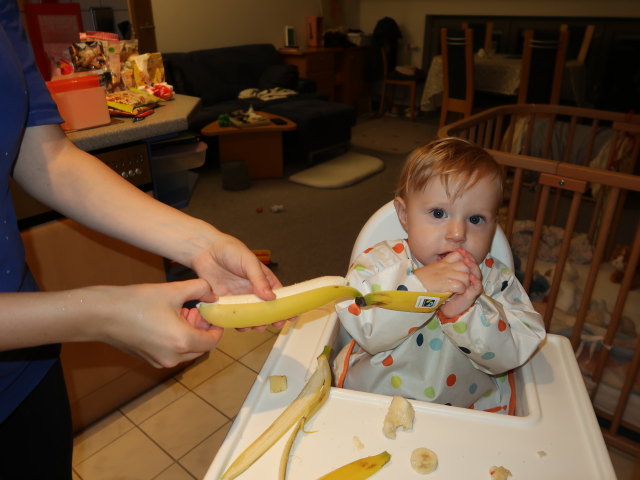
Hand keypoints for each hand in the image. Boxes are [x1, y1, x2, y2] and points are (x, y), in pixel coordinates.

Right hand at [96, 279, 223, 367]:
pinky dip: (177, 340)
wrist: (101, 315)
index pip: (212, 342)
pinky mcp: (149, 360)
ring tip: (181, 312)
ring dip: (190, 334)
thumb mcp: (172, 290)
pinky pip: (173, 353)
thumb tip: (213, 294)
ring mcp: (159, 361)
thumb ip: (200, 289)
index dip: (217, 327)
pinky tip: (168, 320)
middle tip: (196, 310)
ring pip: (187, 351)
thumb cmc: (136, 302)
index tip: (213, 314)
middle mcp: (172, 357)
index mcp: (182, 341)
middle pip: (201, 348)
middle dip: (203, 329)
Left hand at [190, 232, 288, 329]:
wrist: (205, 250)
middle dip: (270, 319)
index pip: (278, 295)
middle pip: (265, 309)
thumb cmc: (229, 249)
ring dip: (254, 323)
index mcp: (263, 279)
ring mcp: (238, 297)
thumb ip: (259, 279)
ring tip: (254, 326)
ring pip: (250, 315)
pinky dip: (236, 323)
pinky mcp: (224, 302)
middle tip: (272, 324)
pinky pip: (232, 316)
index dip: (284, 307)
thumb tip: (271, 297)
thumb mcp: (249, 261)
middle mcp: (252, 290)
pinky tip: (239, 326)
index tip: (290, 317)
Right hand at [413, 250, 470, 294]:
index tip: (461, 269)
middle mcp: (446, 267)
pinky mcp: (447, 284)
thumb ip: (439, 268)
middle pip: (465, 266)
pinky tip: (455, 292)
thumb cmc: (418, 280)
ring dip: (465, 284)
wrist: (411, 285)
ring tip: (459, 288)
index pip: (458, 255)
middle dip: (467, 274)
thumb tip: (445, 272)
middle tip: (462, 281)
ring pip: (466, 276)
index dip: (463, 261)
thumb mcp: (430, 269)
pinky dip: (461, 290)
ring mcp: (447, 275)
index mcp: (442, 263)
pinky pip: (461, 286)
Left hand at [439, 248, 482, 317]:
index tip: (459, 250)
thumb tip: (441, 257)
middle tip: (465, 254)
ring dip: (473, 267)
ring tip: (468, 262)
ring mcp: (472, 286)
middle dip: (470, 259)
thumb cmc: (443, 292)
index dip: (465, 255)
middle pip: (473, 266)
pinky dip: (475, 281)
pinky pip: (477, 286)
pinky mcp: (472, 294)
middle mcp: (470, 279)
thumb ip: (446, 269)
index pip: (467, 262)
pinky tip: (471, 277)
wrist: (444, 306)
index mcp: (463, 274)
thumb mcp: (443, 278)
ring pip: (477, 274)